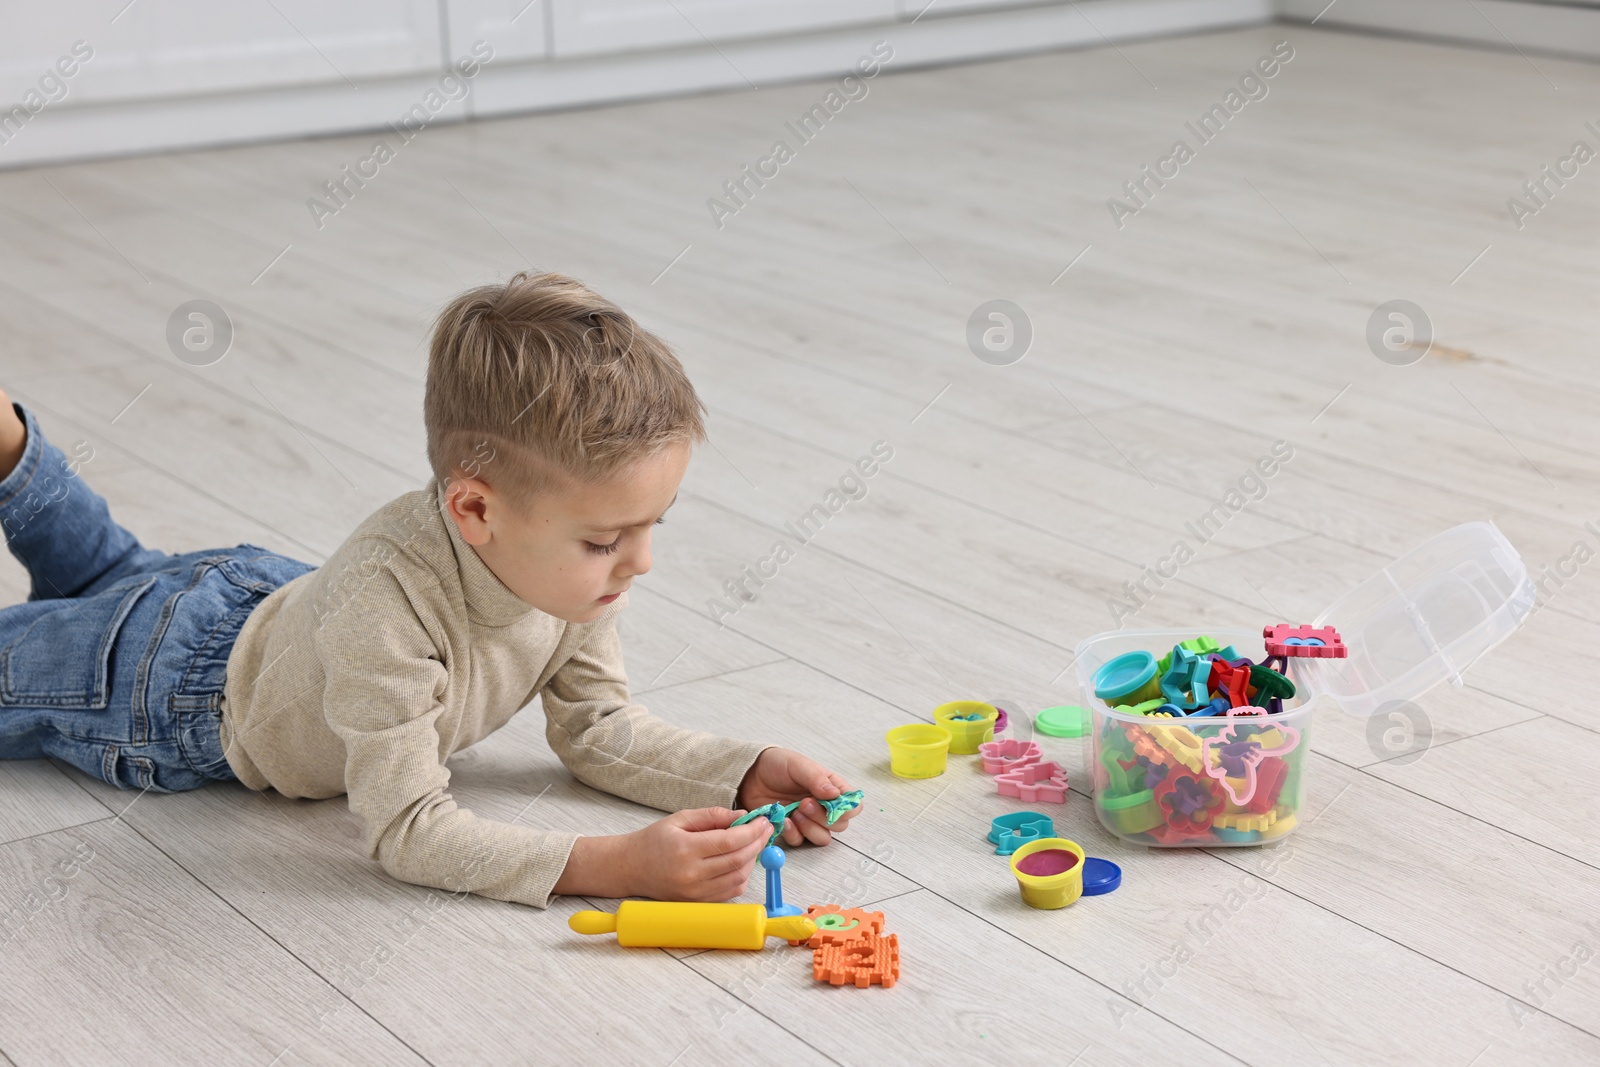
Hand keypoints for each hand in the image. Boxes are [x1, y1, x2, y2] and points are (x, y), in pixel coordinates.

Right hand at [620, 807, 772, 901]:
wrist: (631, 868)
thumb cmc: (654, 840)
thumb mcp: (680, 818)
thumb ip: (713, 815)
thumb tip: (743, 816)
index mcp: (685, 849)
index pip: (730, 841)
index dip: (752, 831)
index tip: (763, 820)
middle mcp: (691, 874)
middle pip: (738, 860)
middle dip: (758, 843)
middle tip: (766, 830)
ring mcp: (695, 892)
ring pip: (738, 877)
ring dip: (752, 859)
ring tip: (754, 843)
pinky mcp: (698, 903)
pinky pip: (731, 891)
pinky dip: (742, 875)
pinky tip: (741, 860)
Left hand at [736, 747, 857, 846]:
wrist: (750, 775)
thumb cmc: (777, 765)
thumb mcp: (798, 765)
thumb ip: (817, 779)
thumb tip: (834, 794)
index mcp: (831, 788)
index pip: (853, 805)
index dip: (846, 809)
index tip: (829, 803)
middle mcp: (824, 806)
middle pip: (840, 825)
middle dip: (823, 818)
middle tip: (804, 803)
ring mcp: (809, 820)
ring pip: (823, 837)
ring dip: (810, 828)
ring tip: (795, 812)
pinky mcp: (793, 829)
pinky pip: (801, 841)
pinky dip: (794, 833)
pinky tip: (784, 820)